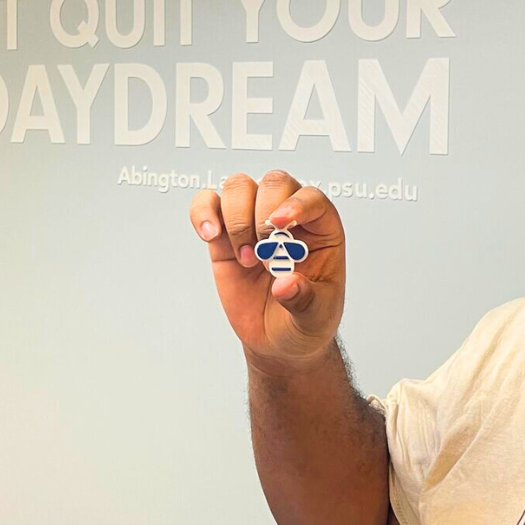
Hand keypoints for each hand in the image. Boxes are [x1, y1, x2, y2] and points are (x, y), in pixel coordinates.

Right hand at [190, 170, 345, 372]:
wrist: (277, 341)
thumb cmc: (305, 320)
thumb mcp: (315, 316)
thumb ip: (304, 300)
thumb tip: (286, 284)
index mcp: (322, 230)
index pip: (312, 199)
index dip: (296, 204)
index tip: (280, 223)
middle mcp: (289, 218)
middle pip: (274, 183)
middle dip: (263, 216)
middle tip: (264, 256)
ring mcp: (254, 222)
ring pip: (239, 186)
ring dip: (237, 219)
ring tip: (246, 259)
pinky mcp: (224, 235)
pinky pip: (208, 204)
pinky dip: (203, 212)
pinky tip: (209, 235)